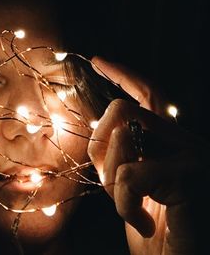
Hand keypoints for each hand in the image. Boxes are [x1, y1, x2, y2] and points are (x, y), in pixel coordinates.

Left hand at [87, 57, 207, 253]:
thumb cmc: (153, 228)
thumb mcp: (125, 186)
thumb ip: (115, 154)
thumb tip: (104, 128)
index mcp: (171, 143)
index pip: (149, 95)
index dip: (123, 75)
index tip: (97, 61)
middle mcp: (186, 141)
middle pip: (123, 110)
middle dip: (101, 146)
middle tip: (112, 183)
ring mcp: (192, 155)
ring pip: (122, 140)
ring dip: (113, 184)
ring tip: (135, 209)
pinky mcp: (190, 174)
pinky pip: (129, 176)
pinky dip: (124, 205)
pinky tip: (144, 222)